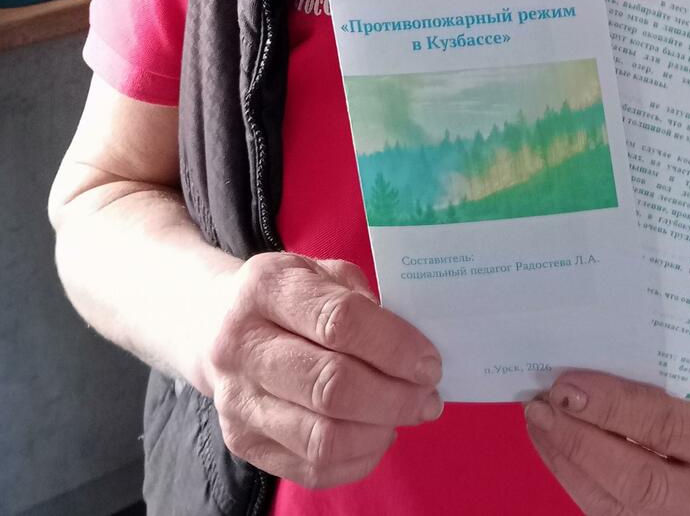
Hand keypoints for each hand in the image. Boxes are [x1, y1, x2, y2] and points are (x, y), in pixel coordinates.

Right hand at [198, 253, 442, 488]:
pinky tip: (376, 433)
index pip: (339, 322)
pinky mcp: (242, 443)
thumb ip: (361, 300)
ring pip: (322, 438)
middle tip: (428, 397)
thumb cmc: (285, 294)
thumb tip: (410, 350)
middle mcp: (241, 346)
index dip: (394, 347)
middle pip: (331, 387)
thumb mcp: (319, 270)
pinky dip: (358, 458)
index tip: (430, 363)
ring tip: (405, 415)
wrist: (211, 324)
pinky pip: (312, 468)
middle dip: (394, 398)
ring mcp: (238, 401)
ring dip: (379, 431)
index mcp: (265, 288)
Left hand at [525, 371, 689, 514]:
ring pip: (614, 503)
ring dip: (566, 460)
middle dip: (580, 444)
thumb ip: (659, 366)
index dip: (612, 408)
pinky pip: (606, 507)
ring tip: (538, 420)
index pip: (666, 428)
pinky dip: (572, 474)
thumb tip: (588, 352)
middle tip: (542, 407)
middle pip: (638, 481)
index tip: (568, 385)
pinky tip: (551, 443)